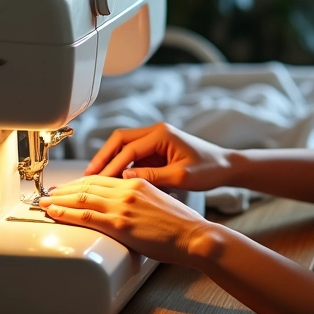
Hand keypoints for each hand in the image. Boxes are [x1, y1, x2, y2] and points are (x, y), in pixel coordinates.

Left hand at [38, 175, 209, 264]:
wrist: (192, 235)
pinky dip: (65, 213)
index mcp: (137, 182)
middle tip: (49, 193)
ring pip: (82, 198)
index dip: (80, 183)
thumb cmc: (180, 225)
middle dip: (65, 189)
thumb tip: (126, 208)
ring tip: (44, 202)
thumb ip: (139, 200)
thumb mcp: (158, 202)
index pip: (101, 179)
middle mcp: (127, 189)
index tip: (68, 187)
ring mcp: (122, 206)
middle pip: (87, 185)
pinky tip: (54, 212)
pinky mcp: (119, 224)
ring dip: (59, 200)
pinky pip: (85, 215)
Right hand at [84, 123, 232, 191]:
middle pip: (120, 140)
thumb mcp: (181, 177)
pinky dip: (121, 165)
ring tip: (95, 179)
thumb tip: (125, 179)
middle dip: (102, 157)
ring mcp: (156, 139)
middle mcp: (156, 132)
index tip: (98, 181)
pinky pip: (133, 155)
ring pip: (124, 146)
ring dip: (109, 161)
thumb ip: (152, 177)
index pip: (128, 149)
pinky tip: (112, 180)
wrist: (226, 166)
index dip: (111, 166)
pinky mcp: (157, 149)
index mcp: (162, 134)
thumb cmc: (209, 169)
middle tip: (87, 176)